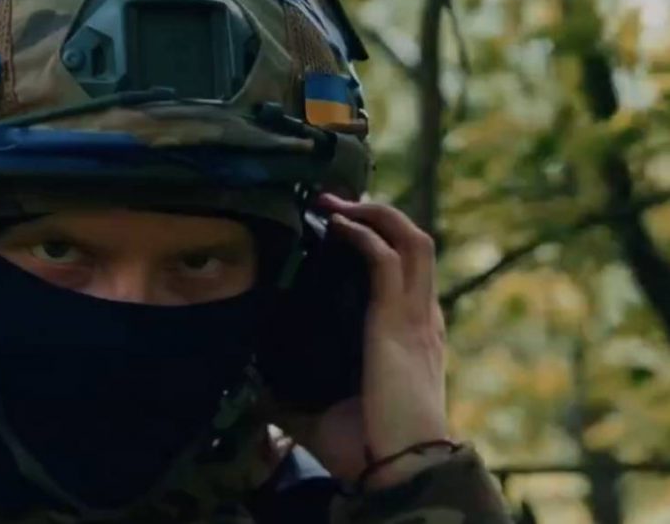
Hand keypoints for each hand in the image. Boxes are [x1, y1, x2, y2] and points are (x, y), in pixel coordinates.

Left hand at [277, 194, 448, 489]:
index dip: (383, 242)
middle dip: (380, 214)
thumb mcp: (324, 409)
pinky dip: (364, 235)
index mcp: (415, 335)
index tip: (341, 227)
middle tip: (335, 202)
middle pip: (417, 243)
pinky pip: (387, 261)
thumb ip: (290, 392)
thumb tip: (249, 384)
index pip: (410, 272)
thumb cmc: (368, 447)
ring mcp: (415, 317)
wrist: (401, 469)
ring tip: (337, 202)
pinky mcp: (398, 322)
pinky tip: (336, 224)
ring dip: (374, 213)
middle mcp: (422, 317)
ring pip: (412, 241)